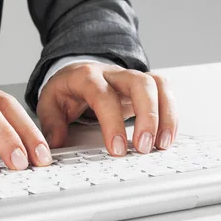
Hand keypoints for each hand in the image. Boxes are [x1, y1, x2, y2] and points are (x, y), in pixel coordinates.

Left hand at [37, 62, 177, 155]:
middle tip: (144, 147)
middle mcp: (113, 74)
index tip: (117, 148)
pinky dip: (171, 115)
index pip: (103, 96)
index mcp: (86, 77)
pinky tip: (166, 138)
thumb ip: (51, 122)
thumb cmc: (66, 88)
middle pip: (140, 84)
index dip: (112, 122)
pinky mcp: (144, 87)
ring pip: (158, 85)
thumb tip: (56, 142)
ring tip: (161, 145)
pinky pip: (165, 93)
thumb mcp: (49, 102)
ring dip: (165, 116)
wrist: (76, 71)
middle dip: (147, 116)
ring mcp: (131, 78)